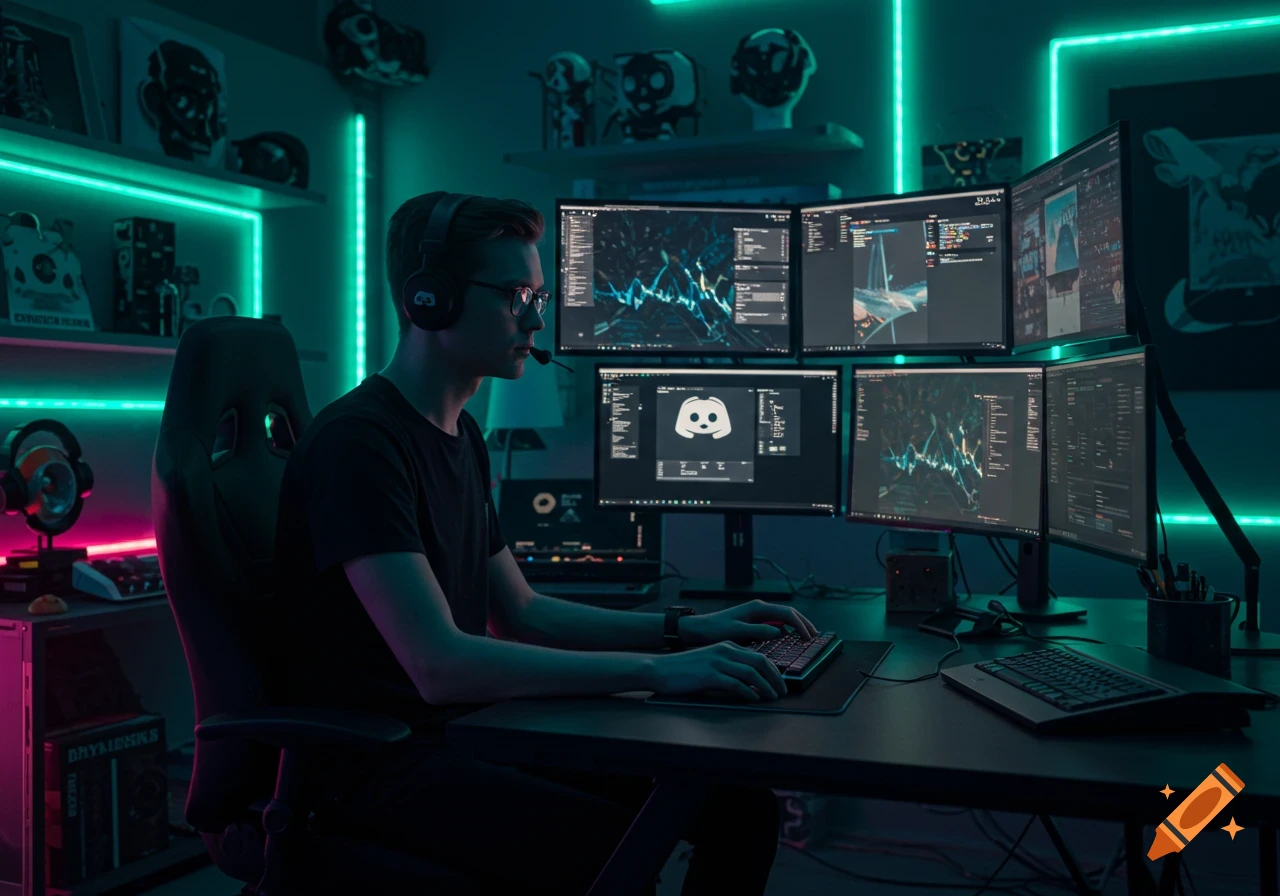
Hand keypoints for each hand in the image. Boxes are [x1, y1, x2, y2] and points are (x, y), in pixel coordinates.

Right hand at [647, 642, 787, 700]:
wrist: (661, 669)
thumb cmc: (684, 669)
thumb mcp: (711, 660)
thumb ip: (729, 666)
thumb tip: (750, 681)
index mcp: (727, 646)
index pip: (759, 655)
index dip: (774, 670)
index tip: (780, 682)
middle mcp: (725, 651)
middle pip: (761, 662)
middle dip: (776, 678)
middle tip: (782, 691)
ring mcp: (717, 662)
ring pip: (752, 673)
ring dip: (766, 686)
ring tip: (772, 697)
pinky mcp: (709, 676)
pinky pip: (736, 684)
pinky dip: (749, 692)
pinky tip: (754, 699)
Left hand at [681, 599, 817, 646]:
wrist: (698, 629)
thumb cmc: (714, 630)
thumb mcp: (736, 632)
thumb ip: (758, 631)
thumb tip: (779, 631)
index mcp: (757, 608)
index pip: (787, 613)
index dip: (800, 625)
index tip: (809, 637)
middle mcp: (759, 608)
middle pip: (789, 612)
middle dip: (804, 623)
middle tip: (816, 636)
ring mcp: (757, 614)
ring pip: (784, 617)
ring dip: (797, 625)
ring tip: (808, 636)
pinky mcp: (753, 621)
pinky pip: (776, 623)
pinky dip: (787, 629)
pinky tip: (790, 638)